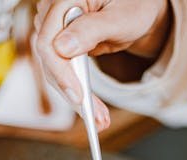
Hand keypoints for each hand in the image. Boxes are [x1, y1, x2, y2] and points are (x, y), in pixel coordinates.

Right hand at [34, 0, 170, 127]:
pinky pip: (65, 74)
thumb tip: (63, 48)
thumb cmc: (134, 5)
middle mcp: (54, 14)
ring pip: (56, 72)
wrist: (138, 9)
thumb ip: (91, 29)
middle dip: (72, 93)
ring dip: (77, 100)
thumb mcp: (119, 17)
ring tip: (99, 120)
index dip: (60, 72)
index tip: (77, 96)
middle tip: (95, 119)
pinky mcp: (63, 47)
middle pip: (50, 60)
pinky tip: (93, 110)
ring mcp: (57, 31)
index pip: (48, 41)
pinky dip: (79, 94)